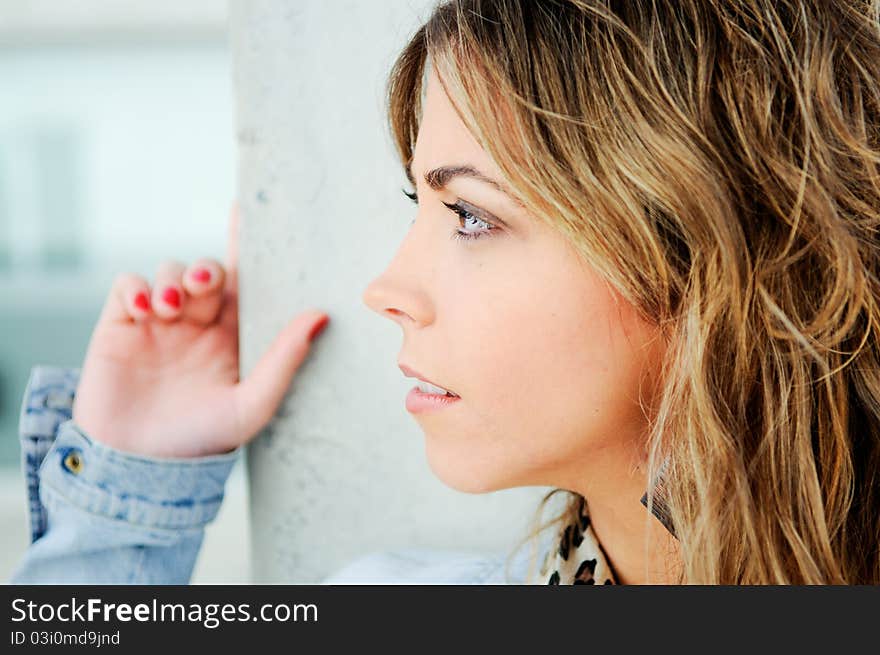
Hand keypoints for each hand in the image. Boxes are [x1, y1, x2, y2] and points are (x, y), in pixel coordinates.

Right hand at [71, 201, 329, 457]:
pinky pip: (128, 285)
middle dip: (208, 270)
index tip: (249, 211)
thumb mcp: (251, 404)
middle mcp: (197, 323)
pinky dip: (137, 288)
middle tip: (205, 284)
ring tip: (170, 308)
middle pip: (207, 272)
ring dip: (173, 279)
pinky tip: (145, 310)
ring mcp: (158, 322)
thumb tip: (320, 317)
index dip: (246, 246)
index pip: (244, 282)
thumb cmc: (202, 440)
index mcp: (232, 335)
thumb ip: (284, 360)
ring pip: (169, 271)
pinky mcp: (120, 324)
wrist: (138, 466)